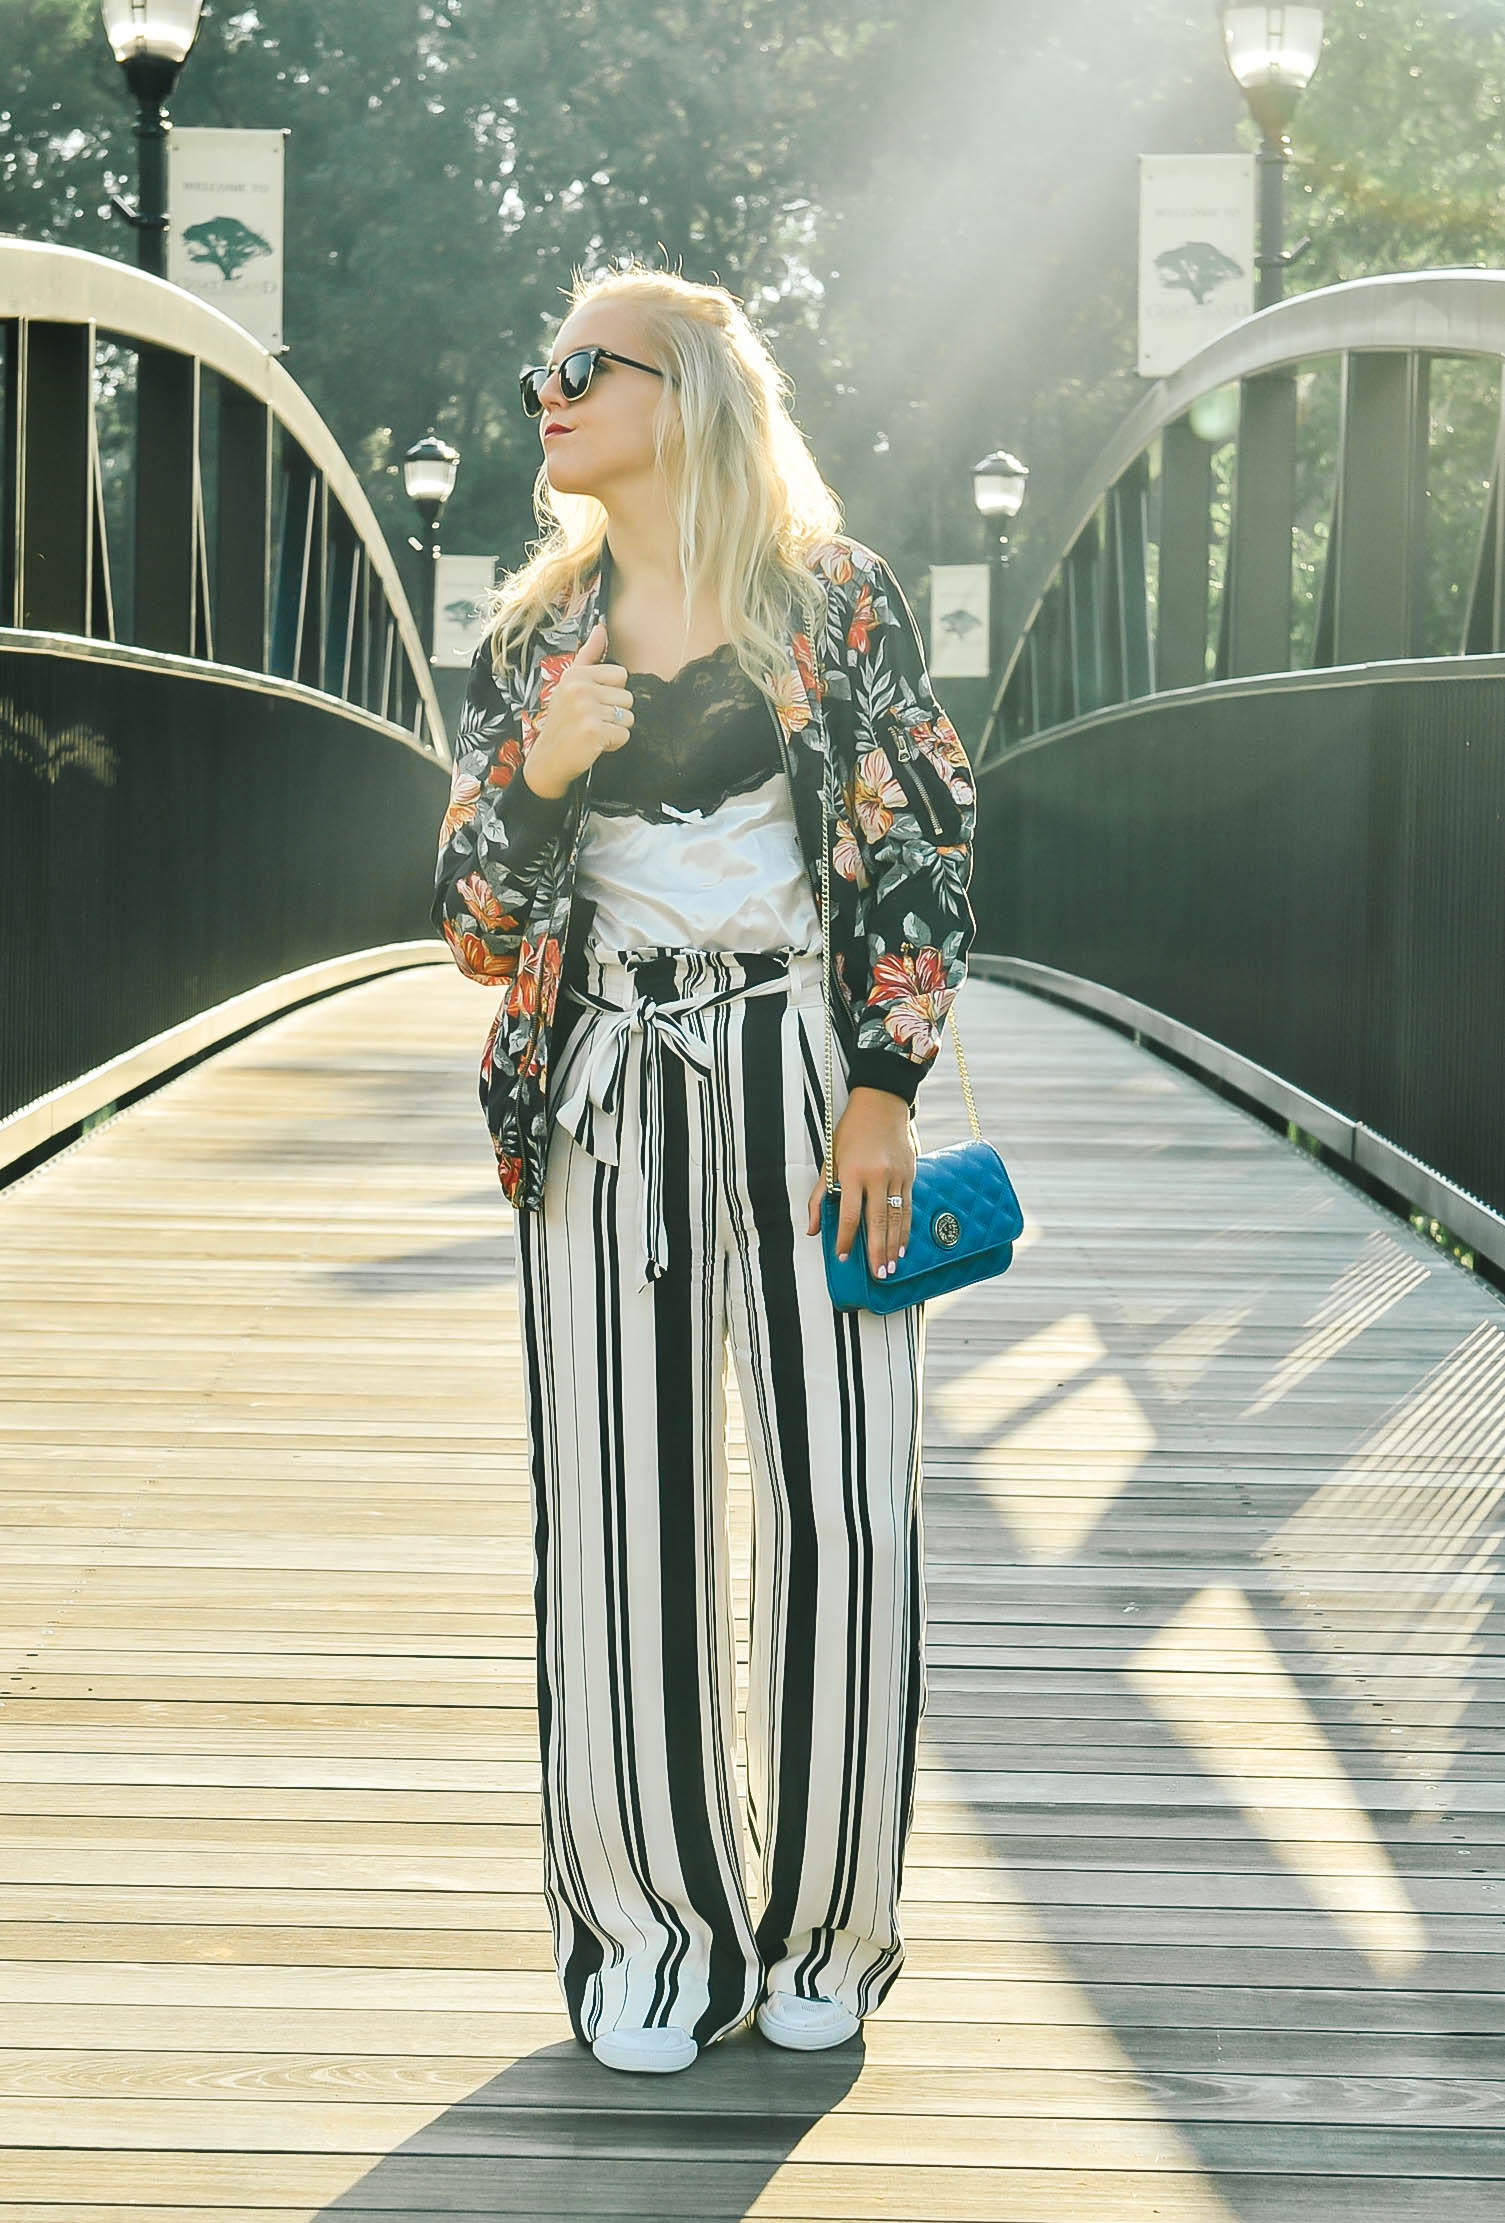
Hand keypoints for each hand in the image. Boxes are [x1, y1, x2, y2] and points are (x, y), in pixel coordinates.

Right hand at [523, 620, 633, 798]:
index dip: (612, 694)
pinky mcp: (593, 731)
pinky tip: (595, 744)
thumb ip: (588, 656)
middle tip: (592, 722)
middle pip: (627, 697)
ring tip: (593, 733)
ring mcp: (586, 710)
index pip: (621, 675)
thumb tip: (601, 628)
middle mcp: (579, 689)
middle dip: (615, 714)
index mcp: (576, 675)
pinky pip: (624, 735)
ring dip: (615, 730)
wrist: (548, 760)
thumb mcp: (570, 685)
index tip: (593, 704)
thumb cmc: (563, 722)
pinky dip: (614, 744)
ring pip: (628, 717)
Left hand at [805, 1086, 915, 1280]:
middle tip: (878, 1274)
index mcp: (852, 1172)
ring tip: (891, 1266)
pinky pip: (909, 1206)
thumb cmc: (851, 1131)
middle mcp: (877, 1175)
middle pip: (878, 1221)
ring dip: (894, 1244)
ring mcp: (897, 1174)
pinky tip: (902, 1244)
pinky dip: (906, 1228)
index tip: (844, 1257)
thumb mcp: (829, 1160)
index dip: (847, 1239)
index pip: (850, 1214)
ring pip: (897, 1216)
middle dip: (877, 1250)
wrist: (881, 1102)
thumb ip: (820, 1196)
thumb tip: (814, 1228)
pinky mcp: (910, 1172)